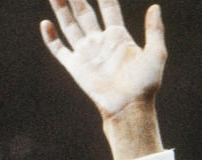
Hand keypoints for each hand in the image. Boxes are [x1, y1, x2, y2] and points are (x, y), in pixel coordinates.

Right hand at [40, 0, 165, 118]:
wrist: (129, 107)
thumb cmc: (145, 85)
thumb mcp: (156, 55)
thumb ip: (154, 30)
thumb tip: (155, 7)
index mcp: (119, 37)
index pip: (108, 8)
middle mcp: (101, 42)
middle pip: (85, 12)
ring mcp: (87, 53)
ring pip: (69, 25)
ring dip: (61, 8)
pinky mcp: (76, 67)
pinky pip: (59, 50)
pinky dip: (50, 37)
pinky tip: (46, 23)